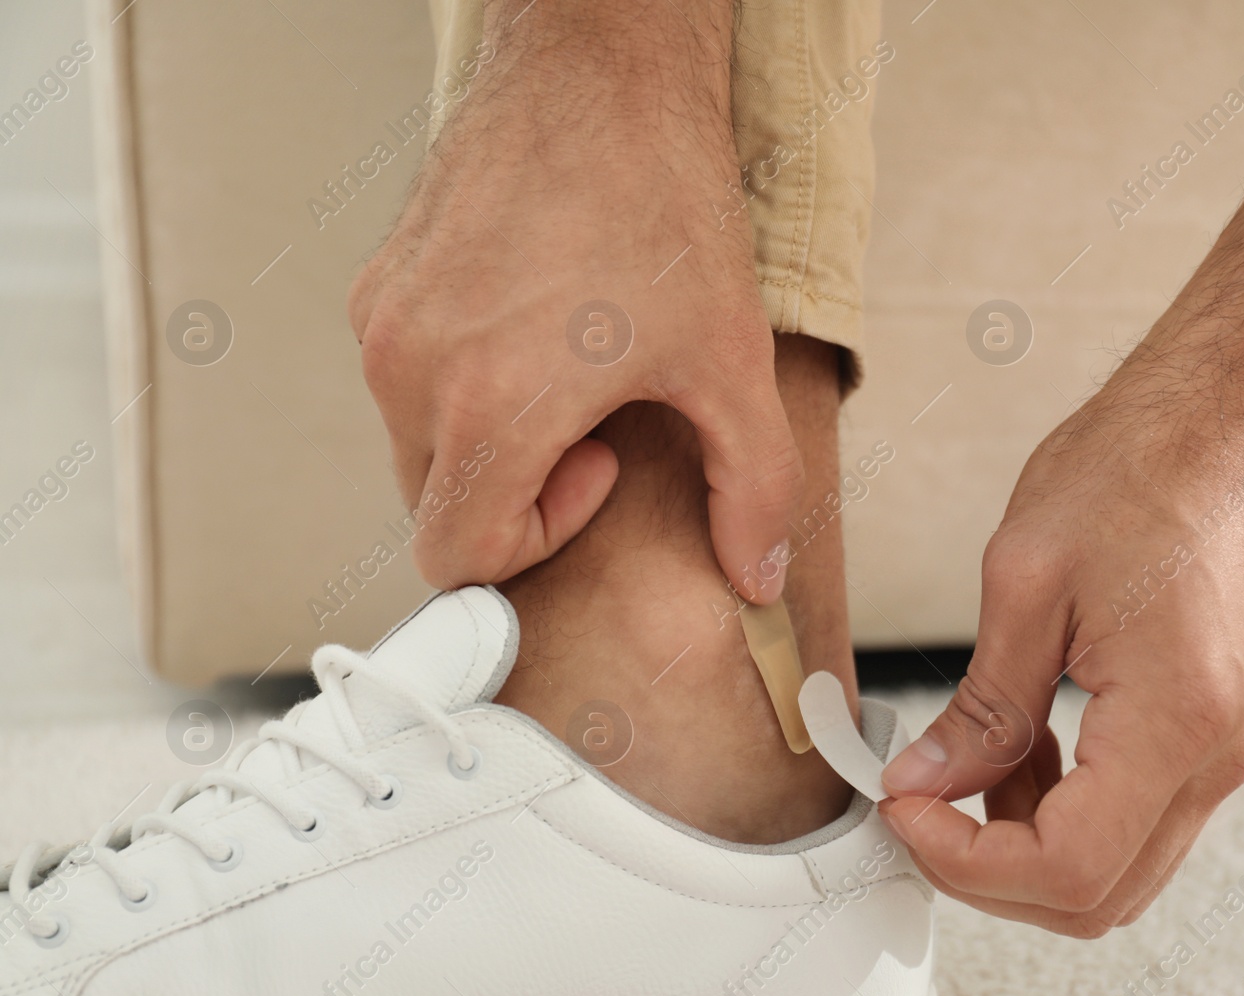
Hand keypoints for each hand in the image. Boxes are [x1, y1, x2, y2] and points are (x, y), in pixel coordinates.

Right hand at [347, 1, 799, 597]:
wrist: (604, 68)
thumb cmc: (660, 198)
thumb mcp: (729, 357)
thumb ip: (752, 486)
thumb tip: (758, 573)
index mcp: (487, 405)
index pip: (457, 557)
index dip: (535, 540)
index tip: (595, 468)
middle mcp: (412, 368)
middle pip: (439, 506)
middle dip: (518, 493)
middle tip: (593, 419)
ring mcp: (386, 321)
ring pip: (421, 445)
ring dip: (490, 438)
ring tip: (569, 365)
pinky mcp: (379, 283)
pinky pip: (408, 381)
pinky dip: (462, 385)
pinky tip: (534, 326)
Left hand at [878, 378, 1243, 935]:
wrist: (1229, 423)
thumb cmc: (1141, 471)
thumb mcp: (1027, 582)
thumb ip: (981, 706)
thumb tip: (925, 783)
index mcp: (1175, 720)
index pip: (1069, 868)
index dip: (967, 861)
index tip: (905, 810)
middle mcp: (1217, 756)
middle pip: (1099, 896)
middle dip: (991, 871)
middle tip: (921, 807)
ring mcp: (1226, 750)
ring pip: (1119, 870)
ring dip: (1028, 844)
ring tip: (973, 761)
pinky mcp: (1216, 733)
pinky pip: (1137, 818)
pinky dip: (1068, 811)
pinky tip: (1027, 745)